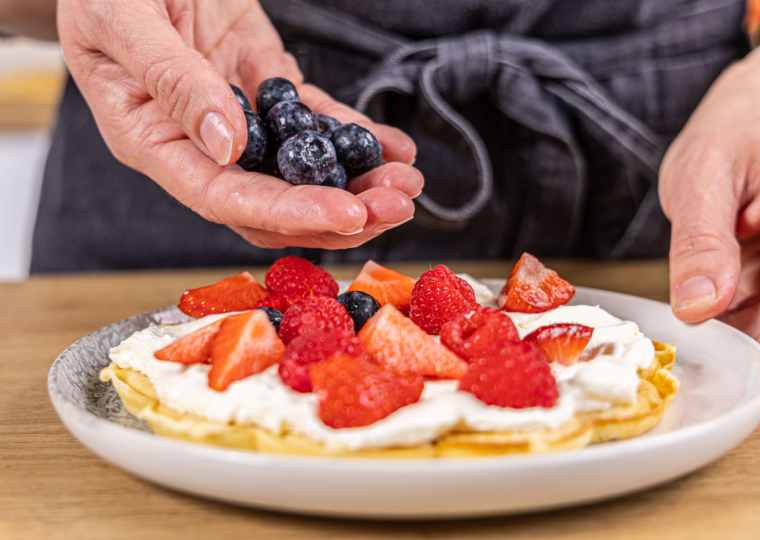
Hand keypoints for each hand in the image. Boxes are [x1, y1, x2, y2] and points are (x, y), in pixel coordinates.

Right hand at [58, 0, 421, 248]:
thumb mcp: (122, 19)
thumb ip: (171, 81)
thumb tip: (227, 147)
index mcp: (152, 141)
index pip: (224, 198)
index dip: (288, 212)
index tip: (346, 213)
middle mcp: (200, 143)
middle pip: (275, 201)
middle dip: (340, 210)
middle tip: (396, 204)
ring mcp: (238, 117)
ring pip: (303, 170)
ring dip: (358, 182)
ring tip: (407, 182)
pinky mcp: (265, 84)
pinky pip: (316, 121)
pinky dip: (356, 137)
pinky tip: (395, 148)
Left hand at [660, 47, 759, 386]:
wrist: (749, 111)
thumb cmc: (734, 128)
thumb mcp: (702, 175)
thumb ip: (702, 242)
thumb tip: (698, 307)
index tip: (728, 367)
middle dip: (748, 346)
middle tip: (691, 351)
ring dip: (737, 336)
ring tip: (690, 325)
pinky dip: (732, 322)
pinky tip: (701, 312)